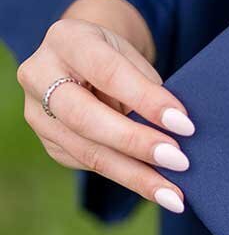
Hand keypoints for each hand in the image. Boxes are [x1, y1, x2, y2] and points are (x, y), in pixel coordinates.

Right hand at [17, 0, 193, 212]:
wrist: (84, 61)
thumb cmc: (116, 58)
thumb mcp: (131, 58)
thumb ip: (146, 89)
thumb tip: (177, 133)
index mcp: (66, 39)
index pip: (107, 73)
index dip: (146, 100)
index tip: (185, 125)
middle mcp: (39, 75)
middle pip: (86, 118)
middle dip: (136, 143)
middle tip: (179, 162)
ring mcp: (37, 112)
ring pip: (87, 152)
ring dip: (136, 176)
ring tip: (173, 194)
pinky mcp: (48, 142)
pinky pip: (90, 165)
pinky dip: (127, 178)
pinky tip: (156, 190)